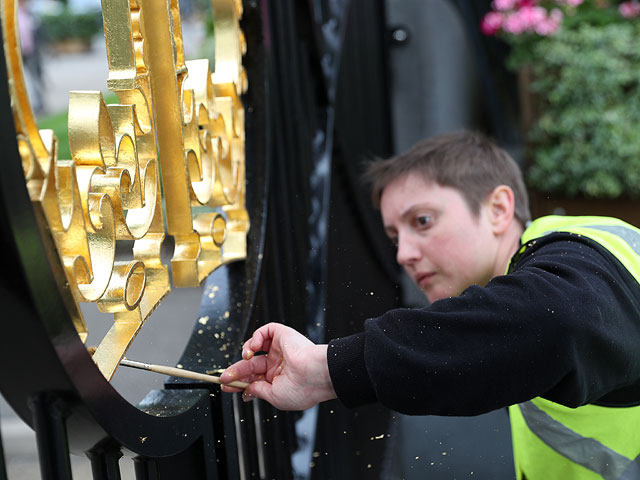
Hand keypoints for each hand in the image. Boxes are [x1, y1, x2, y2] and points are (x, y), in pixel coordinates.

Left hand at [220, 323, 336, 409]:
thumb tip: (246, 391)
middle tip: (224, 376)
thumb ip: (258, 391)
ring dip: (245, 353)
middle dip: (236, 371)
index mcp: (279, 380)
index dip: (239, 382)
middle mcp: (279, 364)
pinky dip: (255, 337)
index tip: (226, 386)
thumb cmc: (302, 389)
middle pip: (251, 366)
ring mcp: (280, 349)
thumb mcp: (274, 397)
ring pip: (255, 347)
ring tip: (244, 359)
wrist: (316, 375)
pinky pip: (265, 331)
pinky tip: (253, 348)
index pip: (254, 379)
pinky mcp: (283, 335)